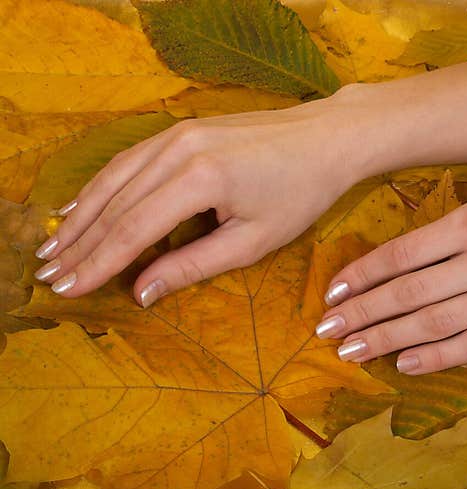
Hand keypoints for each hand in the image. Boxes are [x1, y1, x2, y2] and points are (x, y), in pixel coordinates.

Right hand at [33, 91, 370, 306]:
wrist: (328, 137)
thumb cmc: (301, 192)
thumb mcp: (253, 240)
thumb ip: (193, 266)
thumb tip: (141, 292)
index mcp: (200, 179)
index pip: (133, 230)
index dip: (97, 264)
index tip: (68, 289)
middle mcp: (179, 149)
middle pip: (115, 203)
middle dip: (80, 243)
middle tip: (48, 274)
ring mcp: (178, 132)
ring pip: (115, 178)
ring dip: (82, 214)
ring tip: (55, 246)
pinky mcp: (183, 128)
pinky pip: (130, 159)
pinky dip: (103, 186)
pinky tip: (84, 205)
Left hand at [317, 168, 466, 374]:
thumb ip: (463, 221)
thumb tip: (413, 253)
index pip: (403, 254)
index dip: (362, 275)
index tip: (333, 292)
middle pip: (409, 294)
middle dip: (362, 314)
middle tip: (325, 330)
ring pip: (435, 324)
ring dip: (387, 340)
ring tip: (351, 352)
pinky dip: (438, 357)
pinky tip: (406, 364)